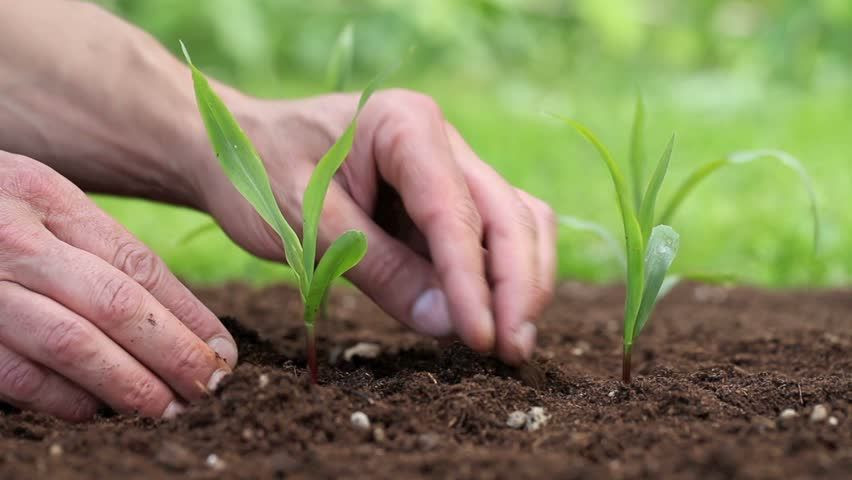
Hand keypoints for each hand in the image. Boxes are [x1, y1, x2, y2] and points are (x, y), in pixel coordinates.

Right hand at [0, 152, 235, 420]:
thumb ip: (93, 245)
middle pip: (115, 304)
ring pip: (70, 343)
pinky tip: (98, 410)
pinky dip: (63, 398)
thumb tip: (179, 317)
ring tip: (169, 408)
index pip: (137, 263)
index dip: (187, 313)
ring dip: (128, 384)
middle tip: (211, 386)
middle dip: (174, 353)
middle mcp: (12, 237)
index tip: (223, 349)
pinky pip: (15, 373)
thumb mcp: (37, 201)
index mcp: (46, 196)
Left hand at [195, 89, 556, 364]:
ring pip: (516, 221)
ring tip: (510, 343)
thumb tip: (447, 324)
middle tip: (512, 351)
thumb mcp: (307, 225)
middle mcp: (440, 141)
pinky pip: (490, 234)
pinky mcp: (444, 198)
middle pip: (507, 212)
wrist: (237, 150)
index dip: (473, 281)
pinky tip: (492, 318)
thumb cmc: (259, 174)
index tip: (481, 338)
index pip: (454, 211)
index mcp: (404, 126)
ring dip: (522, 282)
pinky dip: (500, 276)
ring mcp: (448, 167)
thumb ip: (379, 270)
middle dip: (517, 285)